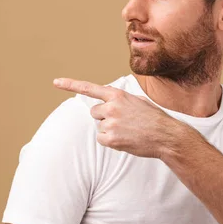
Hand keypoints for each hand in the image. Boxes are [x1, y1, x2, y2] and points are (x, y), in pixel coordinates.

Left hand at [53, 77, 186, 158]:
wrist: (166, 135)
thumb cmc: (154, 118)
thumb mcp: (137, 100)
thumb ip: (120, 99)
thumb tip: (108, 101)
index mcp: (117, 95)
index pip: (90, 88)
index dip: (71, 84)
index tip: (56, 82)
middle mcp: (112, 107)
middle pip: (94, 112)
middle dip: (104, 117)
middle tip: (123, 121)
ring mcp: (111, 123)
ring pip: (100, 126)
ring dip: (110, 129)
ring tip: (128, 130)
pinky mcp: (111, 138)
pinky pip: (102, 139)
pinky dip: (111, 141)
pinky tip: (126, 139)